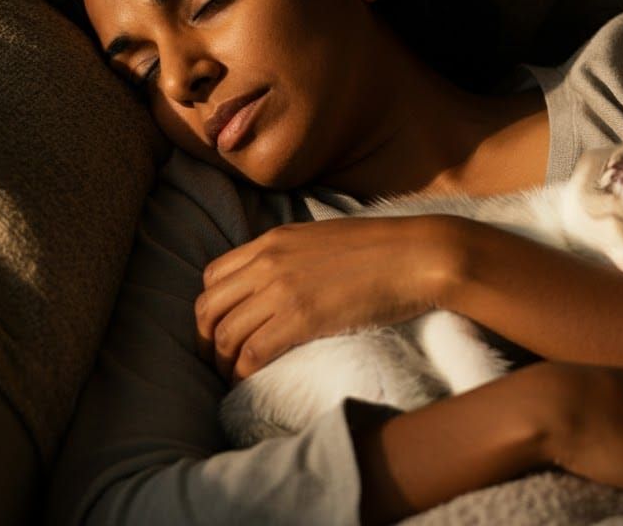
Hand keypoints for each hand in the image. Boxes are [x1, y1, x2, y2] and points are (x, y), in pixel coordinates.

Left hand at [194, 214, 460, 384]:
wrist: (417, 255)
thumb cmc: (384, 248)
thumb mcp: (324, 238)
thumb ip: (296, 256)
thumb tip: (288, 280)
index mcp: (272, 240)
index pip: (213, 276)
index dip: (212, 308)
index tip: (223, 328)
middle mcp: (268, 263)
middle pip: (208, 309)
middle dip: (206, 340)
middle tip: (219, 361)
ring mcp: (281, 291)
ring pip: (224, 335)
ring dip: (221, 364)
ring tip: (232, 379)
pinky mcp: (301, 319)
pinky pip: (251, 354)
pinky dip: (242, 373)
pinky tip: (249, 383)